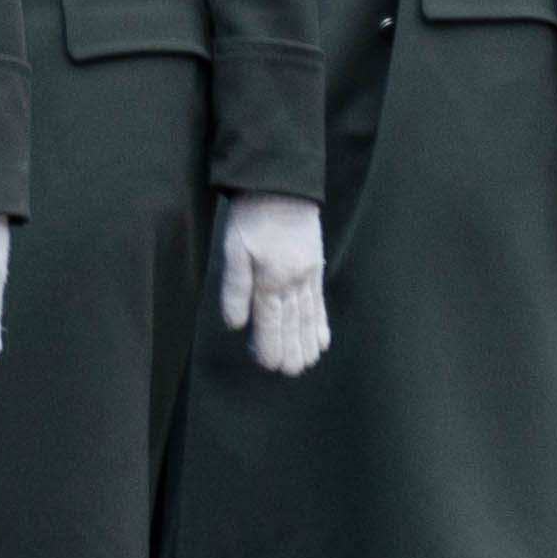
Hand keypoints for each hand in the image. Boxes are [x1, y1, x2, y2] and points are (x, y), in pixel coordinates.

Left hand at [213, 192, 328, 376]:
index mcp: (270, 279)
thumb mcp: (233, 249)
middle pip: (292, 323)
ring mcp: (307, 275)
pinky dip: (321, 322)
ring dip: (307, 341)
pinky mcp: (314, 267)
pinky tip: (323, 338)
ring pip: (308, 316)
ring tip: (308, 363)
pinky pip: (319, 301)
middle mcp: (293, 281)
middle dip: (291, 349)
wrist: (281, 186)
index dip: (269, 344)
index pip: (270, 321)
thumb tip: (235, 325)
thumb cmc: (251, 217)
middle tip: (292, 372)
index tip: (270, 365)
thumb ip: (234, 288)